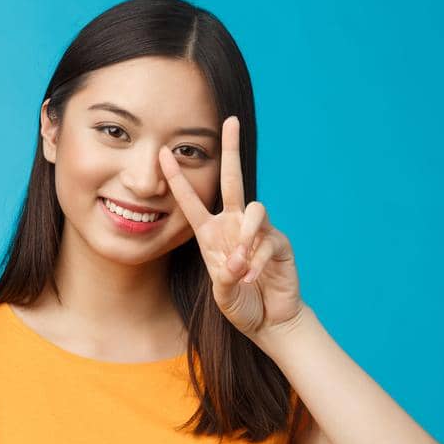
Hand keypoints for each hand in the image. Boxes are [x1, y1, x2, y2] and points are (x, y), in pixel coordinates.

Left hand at [158, 116, 302, 339]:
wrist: (268, 321)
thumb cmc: (240, 303)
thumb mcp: (222, 294)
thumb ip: (224, 279)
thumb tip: (236, 261)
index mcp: (210, 233)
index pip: (191, 200)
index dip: (178, 178)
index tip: (164, 153)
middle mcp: (233, 225)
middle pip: (233, 179)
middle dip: (231, 150)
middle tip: (230, 122)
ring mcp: (258, 231)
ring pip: (253, 209)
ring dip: (245, 236)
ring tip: (240, 265)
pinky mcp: (279, 243)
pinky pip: (268, 241)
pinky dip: (258, 260)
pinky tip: (251, 278)